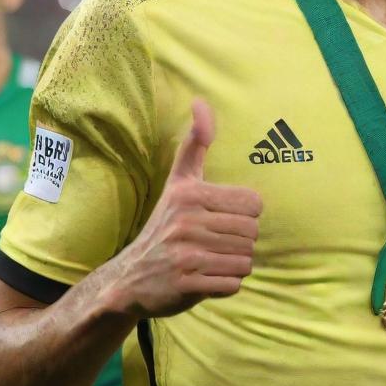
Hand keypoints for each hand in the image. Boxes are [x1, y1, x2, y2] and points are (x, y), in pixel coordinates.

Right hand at [108, 99, 261, 318]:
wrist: (130, 277)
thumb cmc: (166, 224)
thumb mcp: (179, 181)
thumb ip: (195, 143)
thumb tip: (201, 102)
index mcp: (191, 194)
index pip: (255, 205)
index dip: (245, 215)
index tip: (223, 219)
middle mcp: (187, 221)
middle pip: (252, 233)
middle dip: (240, 242)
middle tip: (216, 243)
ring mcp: (186, 254)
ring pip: (245, 259)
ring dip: (234, 263)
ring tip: (211, 259)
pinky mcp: (187, 284)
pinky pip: (233, 284)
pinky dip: (226, 284)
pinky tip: (206, 277)